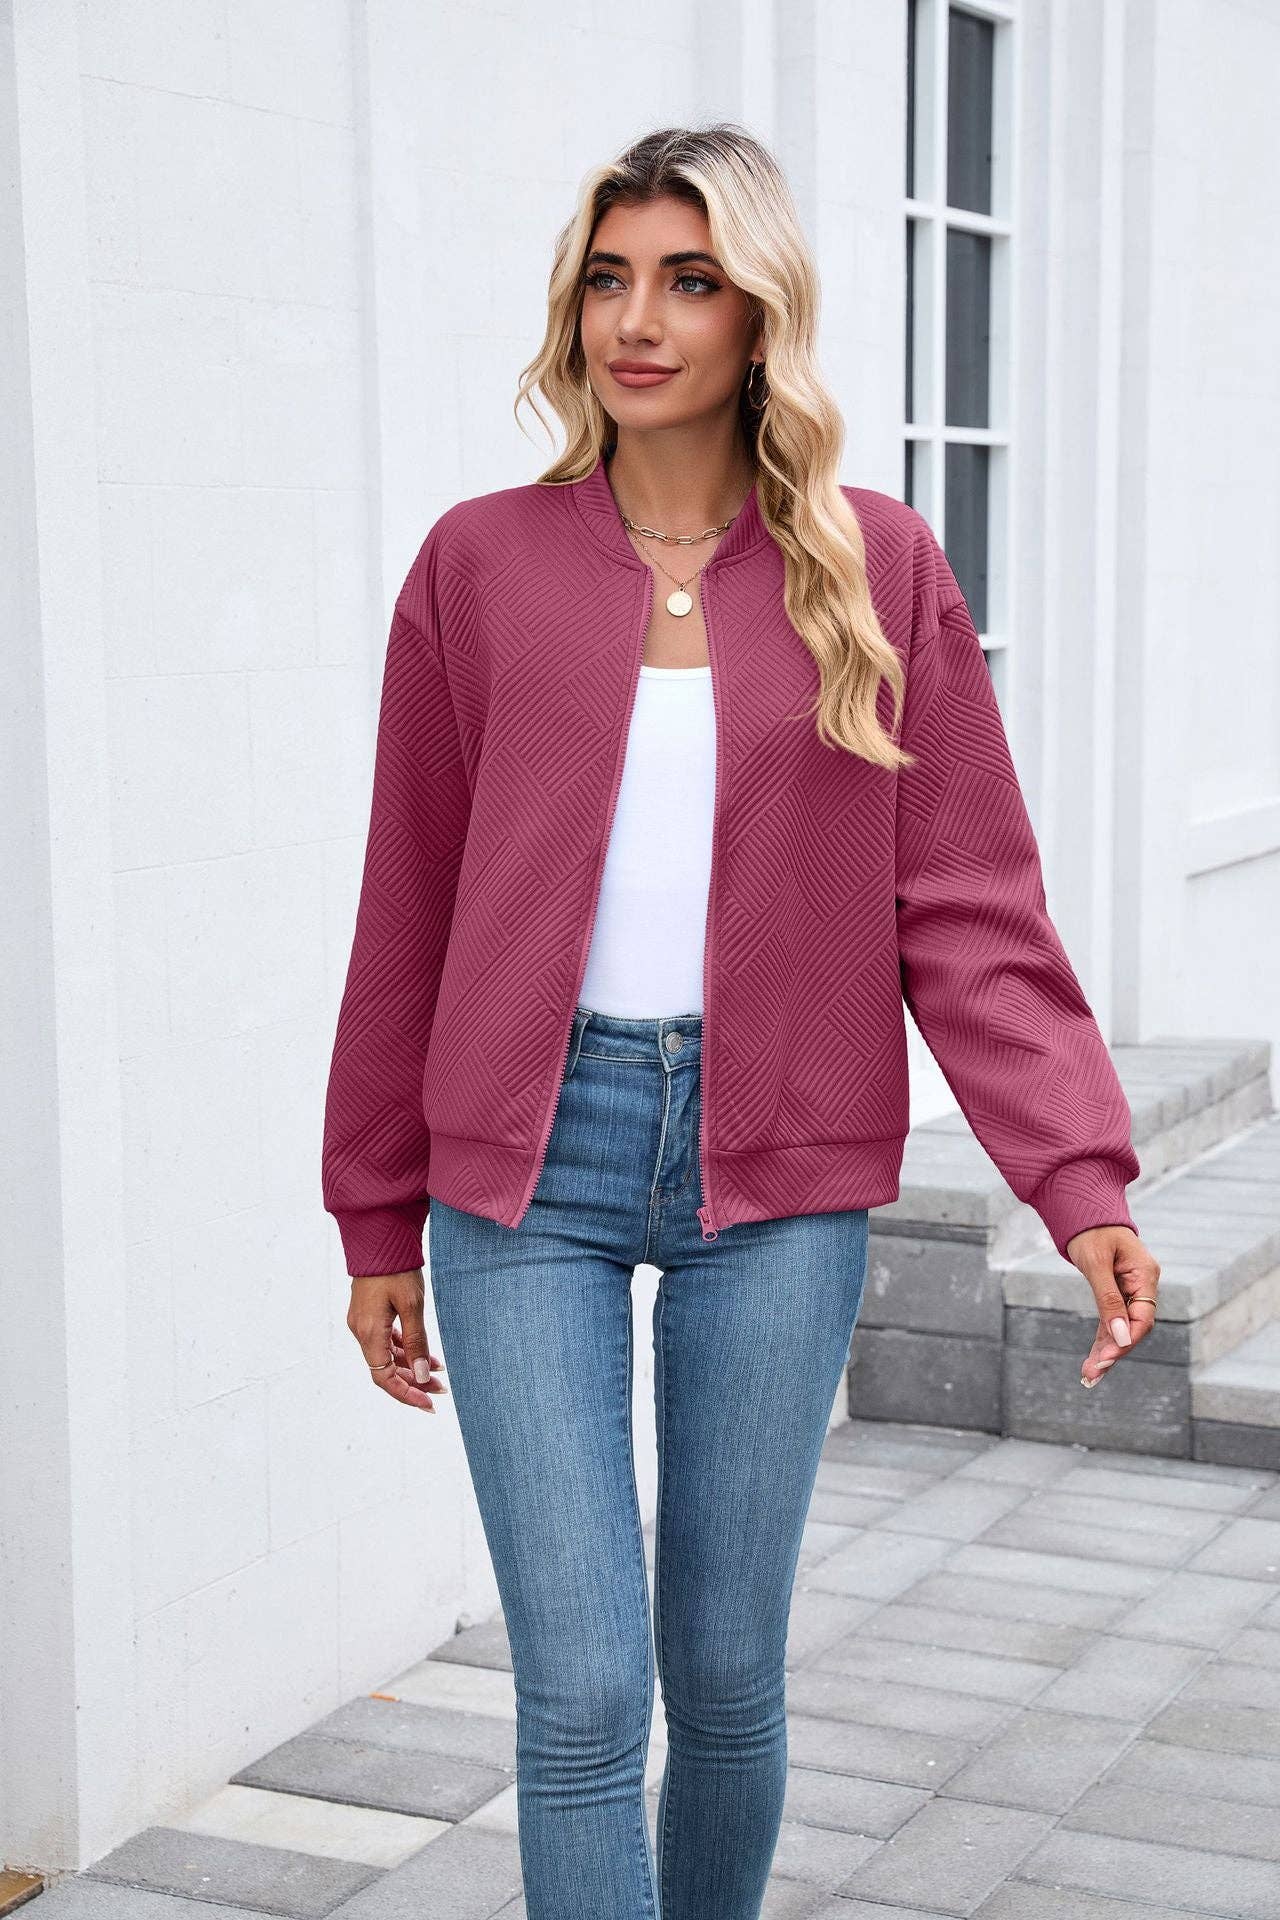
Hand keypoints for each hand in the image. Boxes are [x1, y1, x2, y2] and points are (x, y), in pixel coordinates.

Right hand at [347, 1270, 449, 1411]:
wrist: (380, 1237)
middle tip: (440, 1390)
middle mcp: (361, 1331)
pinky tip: (424, 1353)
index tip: (429, 1404)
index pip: (384, 1378)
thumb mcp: (412, 1306)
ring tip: (439, 1372)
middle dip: (413, 1383)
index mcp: (369, 1333)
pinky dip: (404, 1350)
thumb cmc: (396, 1268)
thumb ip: (416, 1343)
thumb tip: (423, 1375)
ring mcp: (363, 1322)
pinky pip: (385, 1341)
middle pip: (386, 1370)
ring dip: (411, 1367)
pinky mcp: (369, 1314)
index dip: (407, 1394)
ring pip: (387, 1356)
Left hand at [1067, 1225, 1160, 1388]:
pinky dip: (1102, 1340)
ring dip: (1106, 1352)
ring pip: (1122, 1329)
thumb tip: (1122, 1336)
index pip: (1143, 1317)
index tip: (1105, 1358)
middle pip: (1134, 1328)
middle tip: (1092, 1373)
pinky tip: (1093, 1362)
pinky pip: (1112, 1322)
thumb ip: (1108, 1298)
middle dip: (1113, 1352)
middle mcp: (1142, 1286)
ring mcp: (1131, 1291)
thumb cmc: (1091, 1231)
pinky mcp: (1117, 1295)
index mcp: (1146, 1275)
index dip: (1126, 1340)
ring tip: (1089, 1376)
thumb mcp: (1096, 1262)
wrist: (1084, 1210)